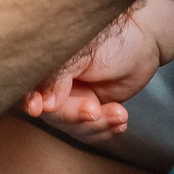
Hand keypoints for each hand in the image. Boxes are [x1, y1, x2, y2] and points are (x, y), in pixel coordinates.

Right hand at [23, 0, 173, 143]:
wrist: (143, 45)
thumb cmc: (112, 40)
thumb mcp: (82, 54)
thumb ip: (58, 76)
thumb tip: (43, 104)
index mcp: (47, 64)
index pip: (30, 87)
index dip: (30, 99)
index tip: (36, 107)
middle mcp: (55, 83)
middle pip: (52, 113)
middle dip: (75, 115)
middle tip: (95, 110)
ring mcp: (72, 99)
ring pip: (72, 127)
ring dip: (97, 125)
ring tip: (120, 114)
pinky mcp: (89, 111)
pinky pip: (89, 132)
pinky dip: (105, 131)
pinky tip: (120, 120)